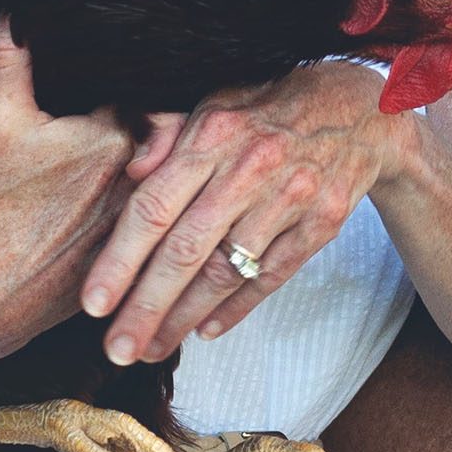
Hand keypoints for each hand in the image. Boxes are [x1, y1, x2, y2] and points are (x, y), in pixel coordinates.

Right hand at [0, 21, 175, 360]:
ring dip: (160, 166)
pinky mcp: (136, 255)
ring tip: (132, 157)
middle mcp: (140, 178)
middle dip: (160, 124)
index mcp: (116, 137)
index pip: (153, 92)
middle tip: (136, 118)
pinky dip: (152, 208)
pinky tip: (128, 203)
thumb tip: (9, 13)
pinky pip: (157, 221)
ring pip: (165, 179)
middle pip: (167, 137)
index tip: (143, 69)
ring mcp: (142, 220)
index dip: (147, 79)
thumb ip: (7, 61)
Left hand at [80, 60, 403, 364]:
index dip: (120, 261)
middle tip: (116, 348)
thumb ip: (164, 136)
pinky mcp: (321, 224)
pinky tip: (205, 330)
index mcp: (213, 136)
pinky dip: (236, 308)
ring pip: (226, 272)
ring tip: (152, 347)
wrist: (358, 109)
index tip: (93, 304)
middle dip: (146, 308)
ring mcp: (290, 199)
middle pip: (186, 251)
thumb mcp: (213, 102)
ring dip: (184, 318)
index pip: (154, 207)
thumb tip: (129, 171)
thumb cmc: (269, 109)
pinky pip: (271, 277)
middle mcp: (249, 169)